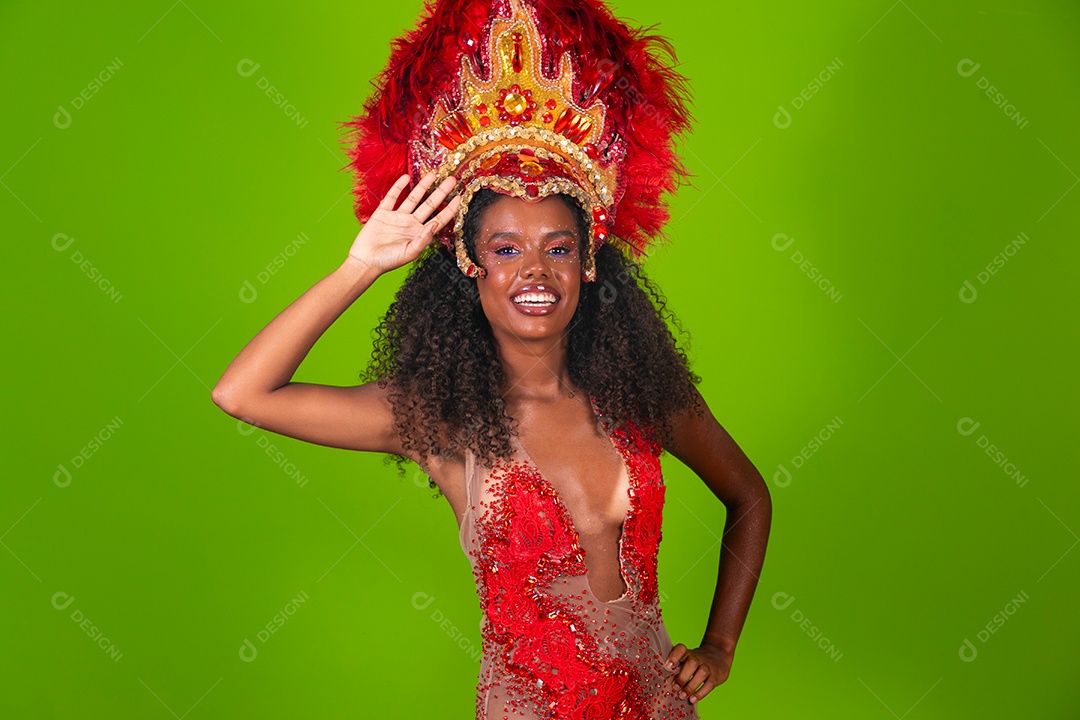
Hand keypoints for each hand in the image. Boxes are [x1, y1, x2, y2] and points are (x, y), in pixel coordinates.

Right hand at [346, 171, 460, 275]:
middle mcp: (411, 223)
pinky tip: (406, 177)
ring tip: (432, 174)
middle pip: (429, 204)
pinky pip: (392, 197)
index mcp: (420, 233)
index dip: (450, 208)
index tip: (460, 197)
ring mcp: (397, 217)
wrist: (366, 261)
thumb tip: (436, 223)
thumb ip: (424, 239)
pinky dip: (398, 187)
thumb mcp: (410, 252)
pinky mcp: (383, 213)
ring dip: (423, 186)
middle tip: (452, 179)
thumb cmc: (389, 261)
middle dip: (441, 192)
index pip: (439, 218)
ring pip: (413, 198)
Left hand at [664, 642, 731, 704]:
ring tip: (682, 696)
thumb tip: (662, 683)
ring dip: (690, 686)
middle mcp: (698, 658)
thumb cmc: (696, 661)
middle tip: (674, 687)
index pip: (681, 649)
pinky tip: (692, 699)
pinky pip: (709, 684)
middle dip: (682, 676)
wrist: (719, 655)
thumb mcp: (687, 659)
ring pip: (702, 673)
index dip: (674, 656)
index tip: (668, 667)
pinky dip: (700, 693)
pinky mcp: (716, 676)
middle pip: (692, 662)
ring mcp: (708, 666)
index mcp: (688, 653)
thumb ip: (677, 668)